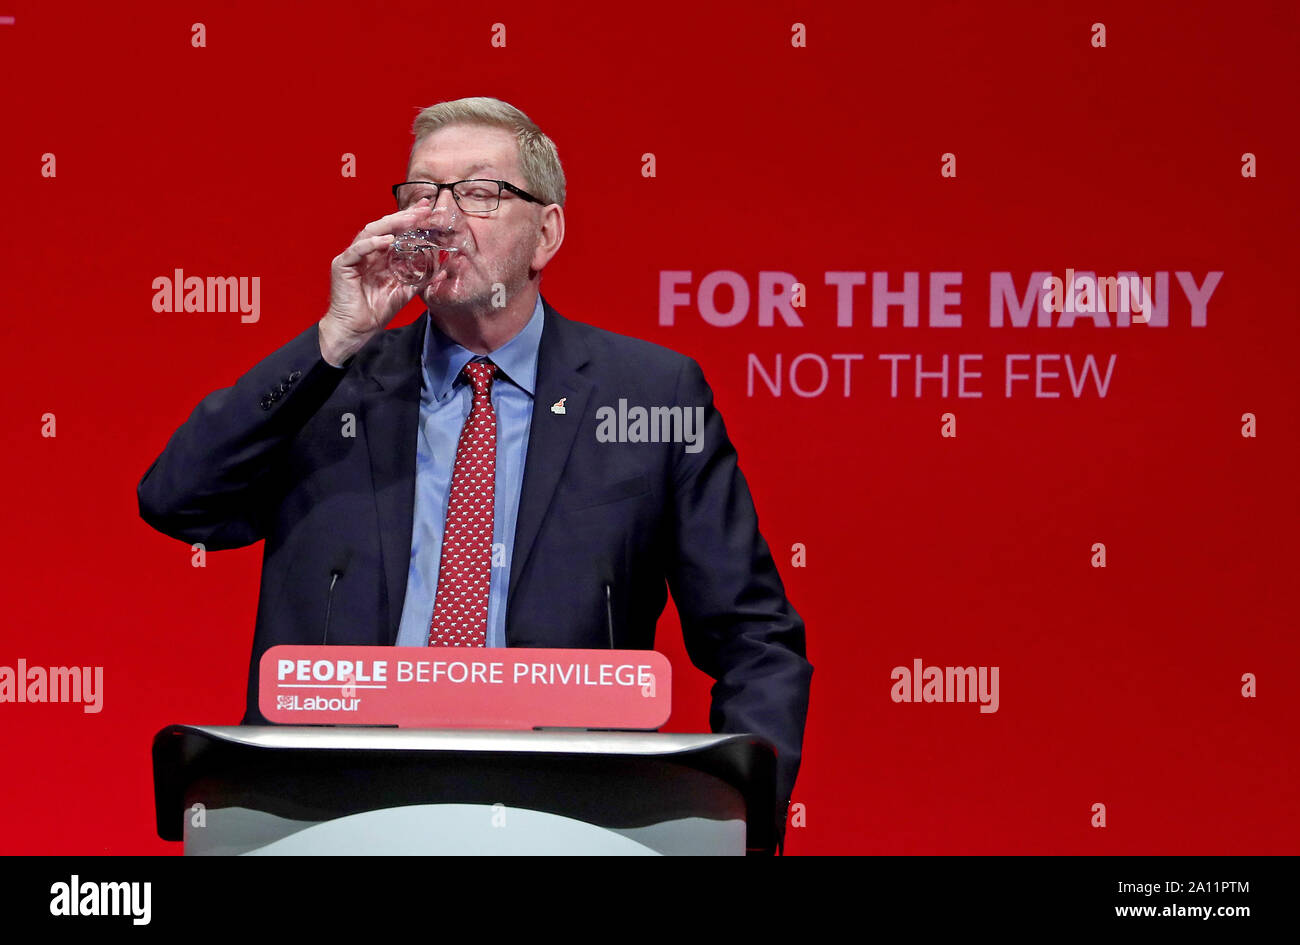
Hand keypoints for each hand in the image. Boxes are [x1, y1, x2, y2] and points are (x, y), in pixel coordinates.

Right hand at [317, 199, 448, 365]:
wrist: (357, 330)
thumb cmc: (376, 311)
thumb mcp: (405, 292)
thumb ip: (421, 279)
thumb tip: (442, 270)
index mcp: (379, 255)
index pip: (395, 231)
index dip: (410, 219)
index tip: (427, 208)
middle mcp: (366, 252)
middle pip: (384, 227)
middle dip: (404, 216)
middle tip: (422, 208)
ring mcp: (354, 257)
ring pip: (370, 232)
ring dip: (391, 225)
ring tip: (409, 220)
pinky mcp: (342, 265)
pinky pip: (357, 250)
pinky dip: (372, 243)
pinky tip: (387, 240)